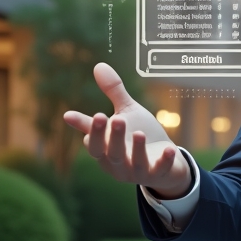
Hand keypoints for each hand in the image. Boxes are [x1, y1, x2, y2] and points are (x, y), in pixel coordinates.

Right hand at [63, 63, 191, 197]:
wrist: (165, 160)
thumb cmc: (140, 135)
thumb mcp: (128, 112)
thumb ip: (114, 93)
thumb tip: (99, 65)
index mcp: (105, 150)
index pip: (92, 142)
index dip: (87, 129)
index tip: (70, 116)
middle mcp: (117, 164)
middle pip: (110, 153)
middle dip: (112, 137)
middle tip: (115, 119)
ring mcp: (137, 171)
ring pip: (132, 163)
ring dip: (136, 149)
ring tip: (139, 132)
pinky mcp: (157, 174)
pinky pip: (159, 170)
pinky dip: (164, 160)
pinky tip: (169, 148)